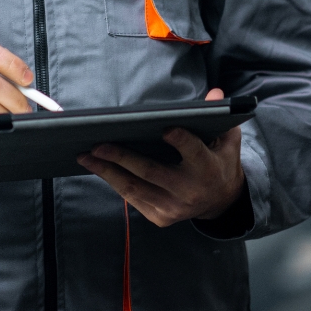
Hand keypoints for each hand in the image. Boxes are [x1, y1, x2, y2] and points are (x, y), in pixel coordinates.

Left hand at [76, 88, 244, 227]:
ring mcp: (172, 208)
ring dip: (107, 172)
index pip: (193, 152)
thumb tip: (215, 92)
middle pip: (151, 172)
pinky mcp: (160, 217)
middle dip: (122, 158)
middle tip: (98, 144)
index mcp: (207, 169)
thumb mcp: (226, 138)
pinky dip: (114, 182)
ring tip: (85, 156)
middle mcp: (189, 191)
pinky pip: (132, 197)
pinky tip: (98, 168)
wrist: (221, 201)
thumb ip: (219, 115)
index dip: (181, 141)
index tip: (165, 128)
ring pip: (134, 188)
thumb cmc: (219, 161)